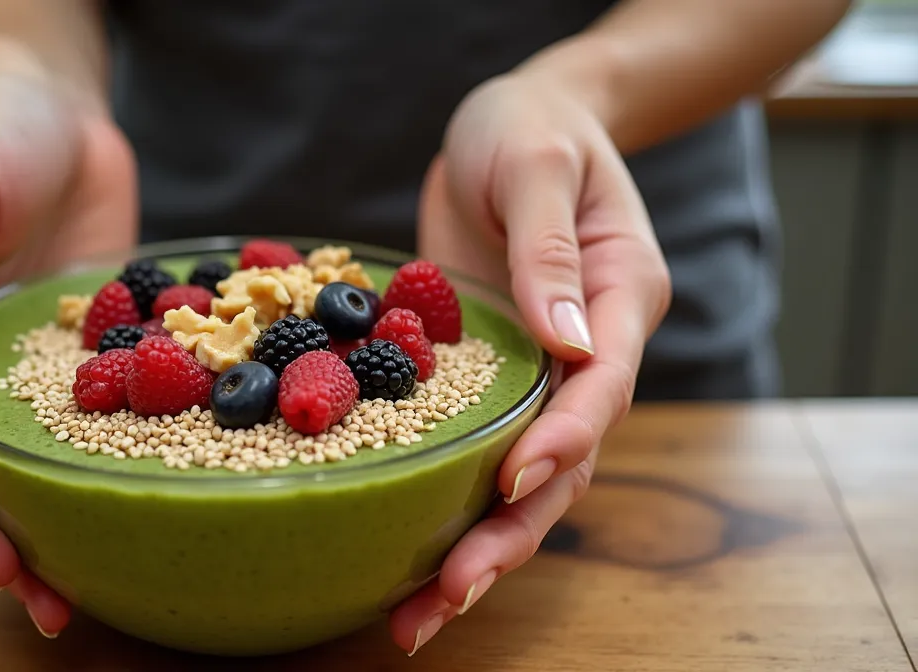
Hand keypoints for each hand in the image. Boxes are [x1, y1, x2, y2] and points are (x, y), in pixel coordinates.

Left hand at [396, 72, 671, 652]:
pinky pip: (464, 450)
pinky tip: (388, 557)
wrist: (510, 126)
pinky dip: (433, 503)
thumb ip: (549, 249)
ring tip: (412, 619)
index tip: (514, 480)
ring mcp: (534, 374)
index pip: (600, 387)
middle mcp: (584, 355)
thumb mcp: (538, 165)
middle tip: (448, 594)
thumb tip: (568, 339)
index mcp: (620, 302)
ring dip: (470, 548)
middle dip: (508, 534)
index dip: (562, 440)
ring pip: (514, 481)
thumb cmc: (533, 128)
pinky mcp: (482, 379)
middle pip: (561, 465)